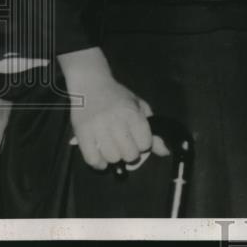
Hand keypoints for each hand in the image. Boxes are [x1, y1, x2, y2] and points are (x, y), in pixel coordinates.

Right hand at [59, 49, 167, 169]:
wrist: (91, 84)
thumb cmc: (118, 96)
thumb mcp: (139, 107)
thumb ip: (153, 130)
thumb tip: (165, 152)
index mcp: (132, 112)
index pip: (145, 143)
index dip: (144, 145)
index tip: (139, 140)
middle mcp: (115, 120)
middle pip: (129, 154)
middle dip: (131, 153)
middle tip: (126, 146)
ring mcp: (97, 127)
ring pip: (112, 158)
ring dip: (115, 158)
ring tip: (113, 149)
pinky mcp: (81, 133)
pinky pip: (92, 159)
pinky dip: (99, 163)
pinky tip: (102, 158)